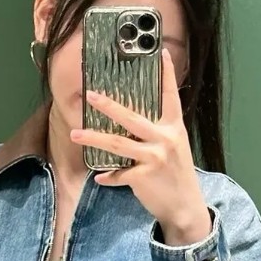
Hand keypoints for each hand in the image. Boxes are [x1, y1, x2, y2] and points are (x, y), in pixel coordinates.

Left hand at [71, 49, 208, 235]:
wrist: (185, 207)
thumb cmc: (177, 175)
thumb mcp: (175, 148)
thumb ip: (159, 133)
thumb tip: (133, 121)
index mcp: (174, 128)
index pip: (170, 97)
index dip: (166, 75)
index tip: (161, 53)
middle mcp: (165, 139)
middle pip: (132, 118)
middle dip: (109, 106)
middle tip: (90, 95)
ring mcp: (154, 158)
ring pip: (118, 144)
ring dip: (94, 138)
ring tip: (75, 134)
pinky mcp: (144, 177)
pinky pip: (119, 174)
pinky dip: (108, 176)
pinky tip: (99, 177)